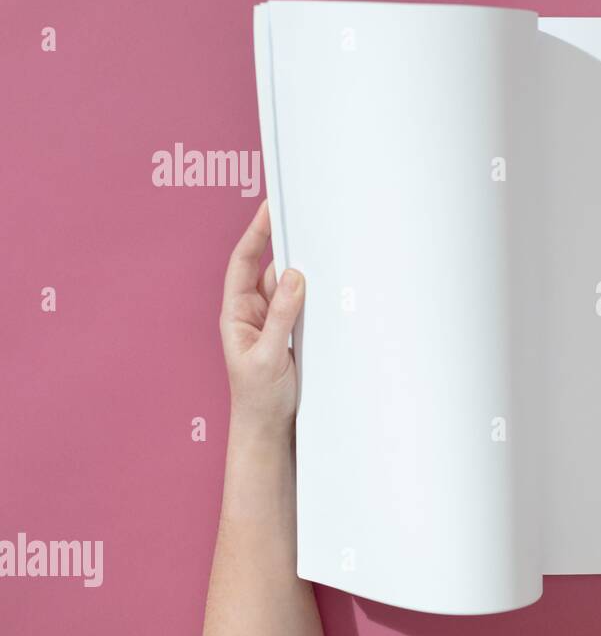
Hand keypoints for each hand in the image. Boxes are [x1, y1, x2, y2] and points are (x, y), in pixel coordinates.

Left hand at [219, 201, 305, 432]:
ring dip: (305, 273)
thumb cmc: (258, 397)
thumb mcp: (269, 355)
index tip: (268, 208)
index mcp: (237, 313)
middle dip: (285, 245)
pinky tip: (328, 287)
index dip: (256, 233)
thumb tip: (294, 276)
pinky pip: (304, 305)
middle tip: (304, 220)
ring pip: (291, 286)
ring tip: (322, 254)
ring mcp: (275, 322)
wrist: (269, 428)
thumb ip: (282, 315)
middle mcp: (254, 312)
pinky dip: (316, 294)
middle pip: (270, 268)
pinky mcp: (294, 333)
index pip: (244, 263)